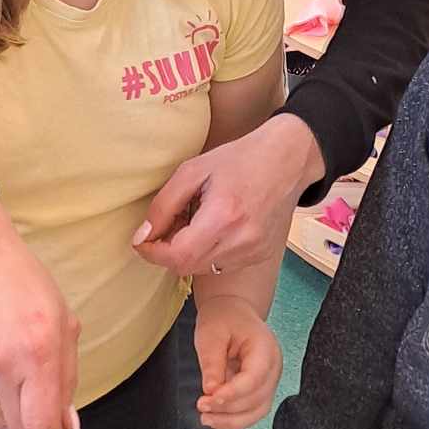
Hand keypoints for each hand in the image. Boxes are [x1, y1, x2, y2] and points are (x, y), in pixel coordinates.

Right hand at [0, 199, 80, 428]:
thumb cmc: (24, 284)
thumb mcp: (63, 323)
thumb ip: (68, 377)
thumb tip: (67, 426)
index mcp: (40, 352)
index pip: (42, 426)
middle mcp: (4, 362)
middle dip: (32, 426)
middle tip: (36, 404)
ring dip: (7, 410)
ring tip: (12, 377)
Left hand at [134, 117, 322, 276]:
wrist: (286, 160)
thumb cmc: (238, 159)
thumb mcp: (192, 171)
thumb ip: (163, 205)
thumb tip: (142, 235)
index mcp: (223, 216)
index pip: (178, 256)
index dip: (152, 253)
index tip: (141, 241)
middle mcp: (242, 240)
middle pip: (187, 267)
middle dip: (167, 252)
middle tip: (167, 225)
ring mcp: (254, 251)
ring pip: (203, 269)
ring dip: (187, 253)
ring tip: (192, 223)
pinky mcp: (260, 255)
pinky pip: (222, 265)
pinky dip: (207, 253)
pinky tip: (212, 229)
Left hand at [194, 294, 281, 428]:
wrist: (233, 313)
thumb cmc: (223, 319)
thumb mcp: (211, 334)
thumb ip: (212, 362)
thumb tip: (210, 390)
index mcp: (265, 348)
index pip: (254, 377)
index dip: (233, 393)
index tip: (210, 399)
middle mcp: (273, 367)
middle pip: (257, 398)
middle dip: (228, 407)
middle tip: (201, 405)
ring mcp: (270, 380)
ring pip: (257, 411)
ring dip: (231, 420)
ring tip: (206, 419)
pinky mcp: (261, 390)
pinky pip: (252, 411)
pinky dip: (234, 419)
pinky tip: (215, 419)